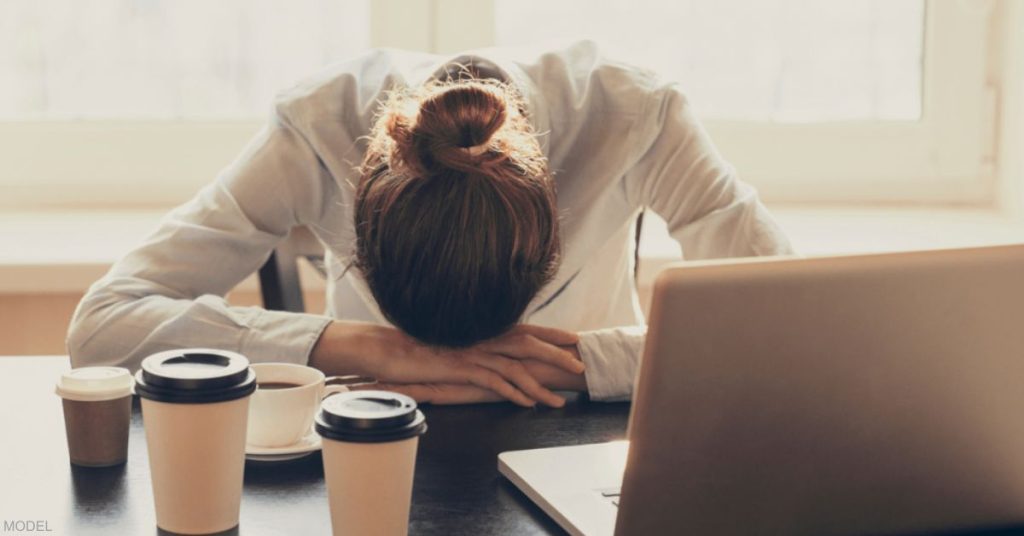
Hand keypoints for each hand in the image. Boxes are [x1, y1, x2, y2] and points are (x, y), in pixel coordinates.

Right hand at [364, 346, 588, 404]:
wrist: (387, 349)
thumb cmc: (418, 348)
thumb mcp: (452, 344)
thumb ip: (474, 346)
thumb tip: (491, 355)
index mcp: (482, 330)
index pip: (524, 328)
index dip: (550, 332)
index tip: (573, 338)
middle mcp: (481, 337)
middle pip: (528, 342)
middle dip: (557, 354)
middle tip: (580, 365)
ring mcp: (472, 352)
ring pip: (516, 366)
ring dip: (540, 385)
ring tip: (559, 400)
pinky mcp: (461, 368)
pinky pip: (494, 381)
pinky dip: (514, 393)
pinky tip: (527, 404)